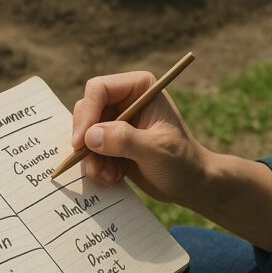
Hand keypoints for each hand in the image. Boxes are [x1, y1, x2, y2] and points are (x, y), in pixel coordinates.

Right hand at [71, 72, 211, 207]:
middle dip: (87, 141)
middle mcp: (125, 99)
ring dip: (92, 158)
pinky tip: (114, 177)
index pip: (99, 89)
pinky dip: (97, 165)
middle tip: (95, 166)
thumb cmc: (181, 162)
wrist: (190, 184)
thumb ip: (124, 140)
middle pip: (86, 111)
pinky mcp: (112, 141)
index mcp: (139, 88)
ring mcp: (117, 120)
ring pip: (85, 133)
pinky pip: (90, 149)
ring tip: (110, 176)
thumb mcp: (156, 150)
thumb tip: (90, 136)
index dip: (87, 114)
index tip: (81, 142)